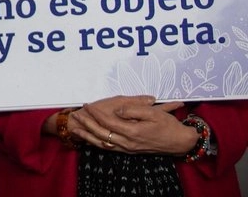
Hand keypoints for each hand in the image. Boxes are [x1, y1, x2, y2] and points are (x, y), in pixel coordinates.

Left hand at [70, 95, 193, 154]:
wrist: (180, 143)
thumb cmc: (168, 125)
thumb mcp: (153, 112)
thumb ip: (133, 110)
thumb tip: (117, 110)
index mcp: (133, 132)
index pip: (108, 122)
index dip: (96, 113)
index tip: (87, 104)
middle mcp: (129, 143)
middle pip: (102, 134)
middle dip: (87, 124)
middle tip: (76, 114)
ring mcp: (129, 149)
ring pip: (104, 143)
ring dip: (90, 136)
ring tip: (77, 128)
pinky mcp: (131, 151)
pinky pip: (111, 148)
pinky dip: (99, 144)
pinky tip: (91, 139)